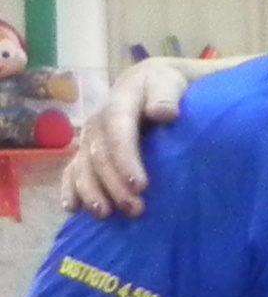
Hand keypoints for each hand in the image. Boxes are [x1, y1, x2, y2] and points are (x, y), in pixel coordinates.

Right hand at [64, 59, 194, 218]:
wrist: (147, 83)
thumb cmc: (164, 86)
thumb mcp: (169, 83)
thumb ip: (166, 96)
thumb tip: (164, 113)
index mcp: (119, 104)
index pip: (119, 131)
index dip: (126, 159)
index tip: (140, 185)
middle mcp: (98, 123)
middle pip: (100, 155)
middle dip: (114, 184)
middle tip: (134, 209)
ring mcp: (89, 138)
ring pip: (83, 166)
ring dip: (91, 192)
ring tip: (105, 214)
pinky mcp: (86, 151)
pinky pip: (72, 170)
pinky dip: (70, 189)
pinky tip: (72, 207)